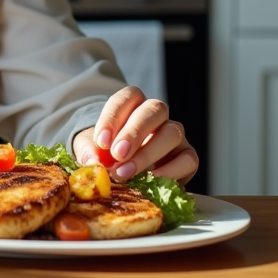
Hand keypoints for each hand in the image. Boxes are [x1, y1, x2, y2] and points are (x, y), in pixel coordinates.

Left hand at [73, 86, 197, 184]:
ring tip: (126, 172)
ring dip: (148, 153)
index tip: (101, 142)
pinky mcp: (187, 157)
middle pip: (154, 110)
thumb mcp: (90, 148)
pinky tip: (151, 179)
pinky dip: (171, 170)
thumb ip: (89, 152)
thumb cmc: (105, 153)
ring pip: (172, 133)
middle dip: (134, 133)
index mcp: (133, 105)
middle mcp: (157, 116)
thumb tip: (93, 163)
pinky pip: (188, 159)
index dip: (114, 117)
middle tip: (117, 155)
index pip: (128, 97)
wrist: (123, 170)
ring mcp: (175, 135)